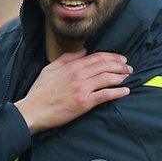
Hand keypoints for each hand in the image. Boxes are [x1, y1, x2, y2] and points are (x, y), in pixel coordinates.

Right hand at [15, 49, 130, 133]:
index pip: (96, 57)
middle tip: (128, 67)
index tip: (120, 59)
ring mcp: (82, 89)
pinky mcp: (84, 103)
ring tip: (128, 77)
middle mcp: (78, 75)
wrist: (33, 110)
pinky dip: (117, 92)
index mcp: (71, 66)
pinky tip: (125, 91)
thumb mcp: (50, 68)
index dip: (112, 57)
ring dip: (120, 76)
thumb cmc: (40, 91)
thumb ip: (67, 58)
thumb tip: (83, 51)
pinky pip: (105, 95)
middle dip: (119, 65)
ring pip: (107, 78)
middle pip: (104, 66)